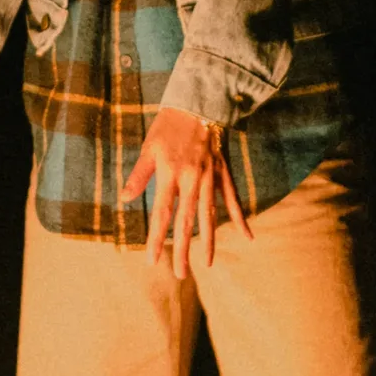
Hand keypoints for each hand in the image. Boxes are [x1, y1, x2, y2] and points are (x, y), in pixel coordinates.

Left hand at [126, 105, 244, 281]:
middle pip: (187, 222)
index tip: (152, 261)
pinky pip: (233, 199)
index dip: (157, 239)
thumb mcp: (150, 147)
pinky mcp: (224, 173)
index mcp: (172, 174)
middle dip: (183, 250)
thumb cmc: (170, 124)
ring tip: (207, 264)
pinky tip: (248, 237)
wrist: (201, 100)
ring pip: (210, 216)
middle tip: (180, 275)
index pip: (163, 213)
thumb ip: (140, 174)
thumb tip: (127, 198)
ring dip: (209, 242)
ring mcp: (211, 178)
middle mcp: (193, 180)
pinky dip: (240, 218)